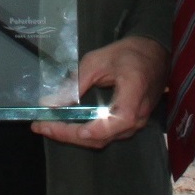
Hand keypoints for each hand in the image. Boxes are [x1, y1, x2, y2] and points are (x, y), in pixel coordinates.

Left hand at [33, 36, 166, 148]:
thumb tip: (50, 102)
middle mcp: (137, 116)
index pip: (116, 121)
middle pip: (102, 137)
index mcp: (134, 95)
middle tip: (40, 127)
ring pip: (102, 140)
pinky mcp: (129, 125)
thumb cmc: (128, 54)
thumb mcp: (98, 61)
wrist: (154, 55)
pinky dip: (83, 133)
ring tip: (48, 126)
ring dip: (73, 136)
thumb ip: (76, 83)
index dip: (91, 129)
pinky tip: (65, 125)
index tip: (62, 127)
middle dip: (68, 135)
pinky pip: (105, 135)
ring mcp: (135, 124)